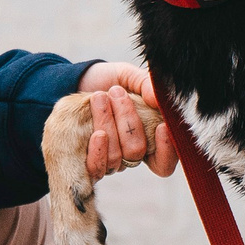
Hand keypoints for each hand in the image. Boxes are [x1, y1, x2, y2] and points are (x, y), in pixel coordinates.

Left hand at [78, 61, 177, 178]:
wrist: (78, 81)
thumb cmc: (109, 80)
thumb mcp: (130, 76)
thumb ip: (146, 84)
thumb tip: (157, 99)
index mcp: (149, 138)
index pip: (163, 161)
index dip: (166, 150)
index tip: (162, 127)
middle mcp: (129, 154)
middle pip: (136, 153)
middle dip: (128, 123)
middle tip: (117, 92)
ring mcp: (109, 160)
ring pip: (115, 158)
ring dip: (107, 124)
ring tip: (99, 96)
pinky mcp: (88, 161)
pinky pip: (96, 168)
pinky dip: (98, 150)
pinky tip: (97, 133)